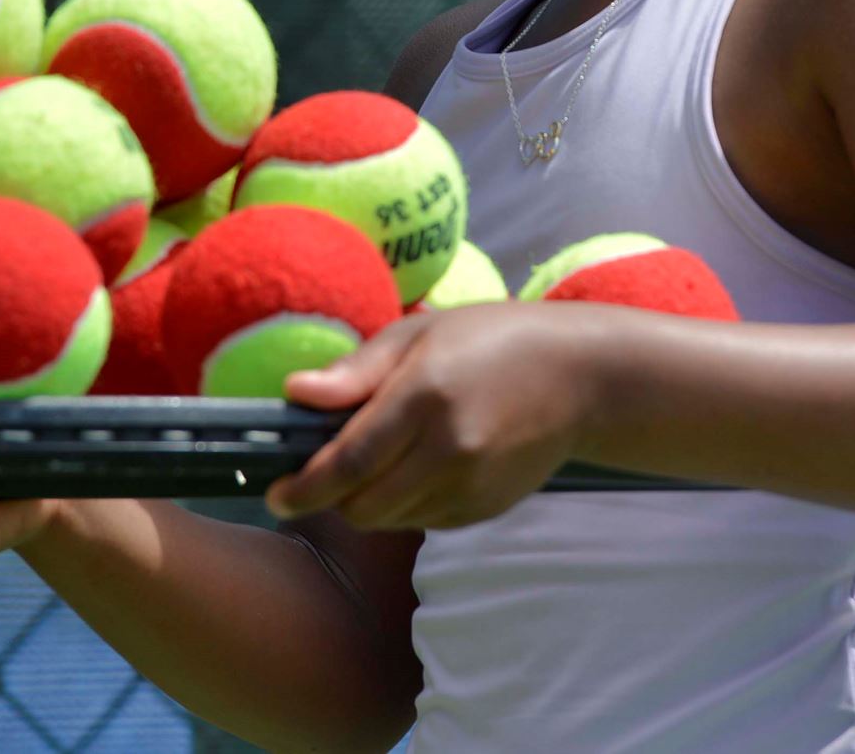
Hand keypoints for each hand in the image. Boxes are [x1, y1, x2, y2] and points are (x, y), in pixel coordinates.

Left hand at [265, 303, 610, 530]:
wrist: (578, 378)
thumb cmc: (491, 340)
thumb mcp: (418, 333)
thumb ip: (356, 372)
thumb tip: (294, 393)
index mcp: (425, 398)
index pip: (349, 461)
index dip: (305, 486)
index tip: (276, 493)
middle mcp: (449, 451)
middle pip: (363, 506)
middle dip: (330, 499)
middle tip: (317, 476)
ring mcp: (471, 486)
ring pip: (390, 520)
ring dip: (366, 502)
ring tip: (376, 461)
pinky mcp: (485, 508)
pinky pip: (423, 522)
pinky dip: (405, 505)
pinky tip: (418, 467)